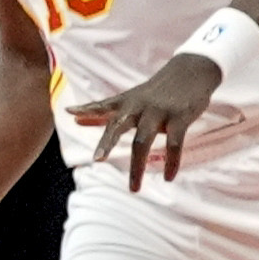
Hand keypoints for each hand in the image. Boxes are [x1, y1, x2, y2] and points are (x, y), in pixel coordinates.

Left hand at [72, 51, 221, 187]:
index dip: (86, 109)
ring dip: (138, 166)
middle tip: (98, 160)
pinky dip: (171, 162)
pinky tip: (168, 177)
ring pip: (143, 140)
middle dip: (107, 142)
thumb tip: (75, 119)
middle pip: (118, 125)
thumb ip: (104, 112)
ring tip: (133, 189)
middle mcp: (138, 106)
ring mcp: (159, 111)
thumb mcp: (129, 99)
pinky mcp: (179, 117)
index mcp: (126, 101)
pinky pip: (174, 144)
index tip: (68, 112)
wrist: (190, 70)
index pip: (102, 105)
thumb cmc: (155, 91)